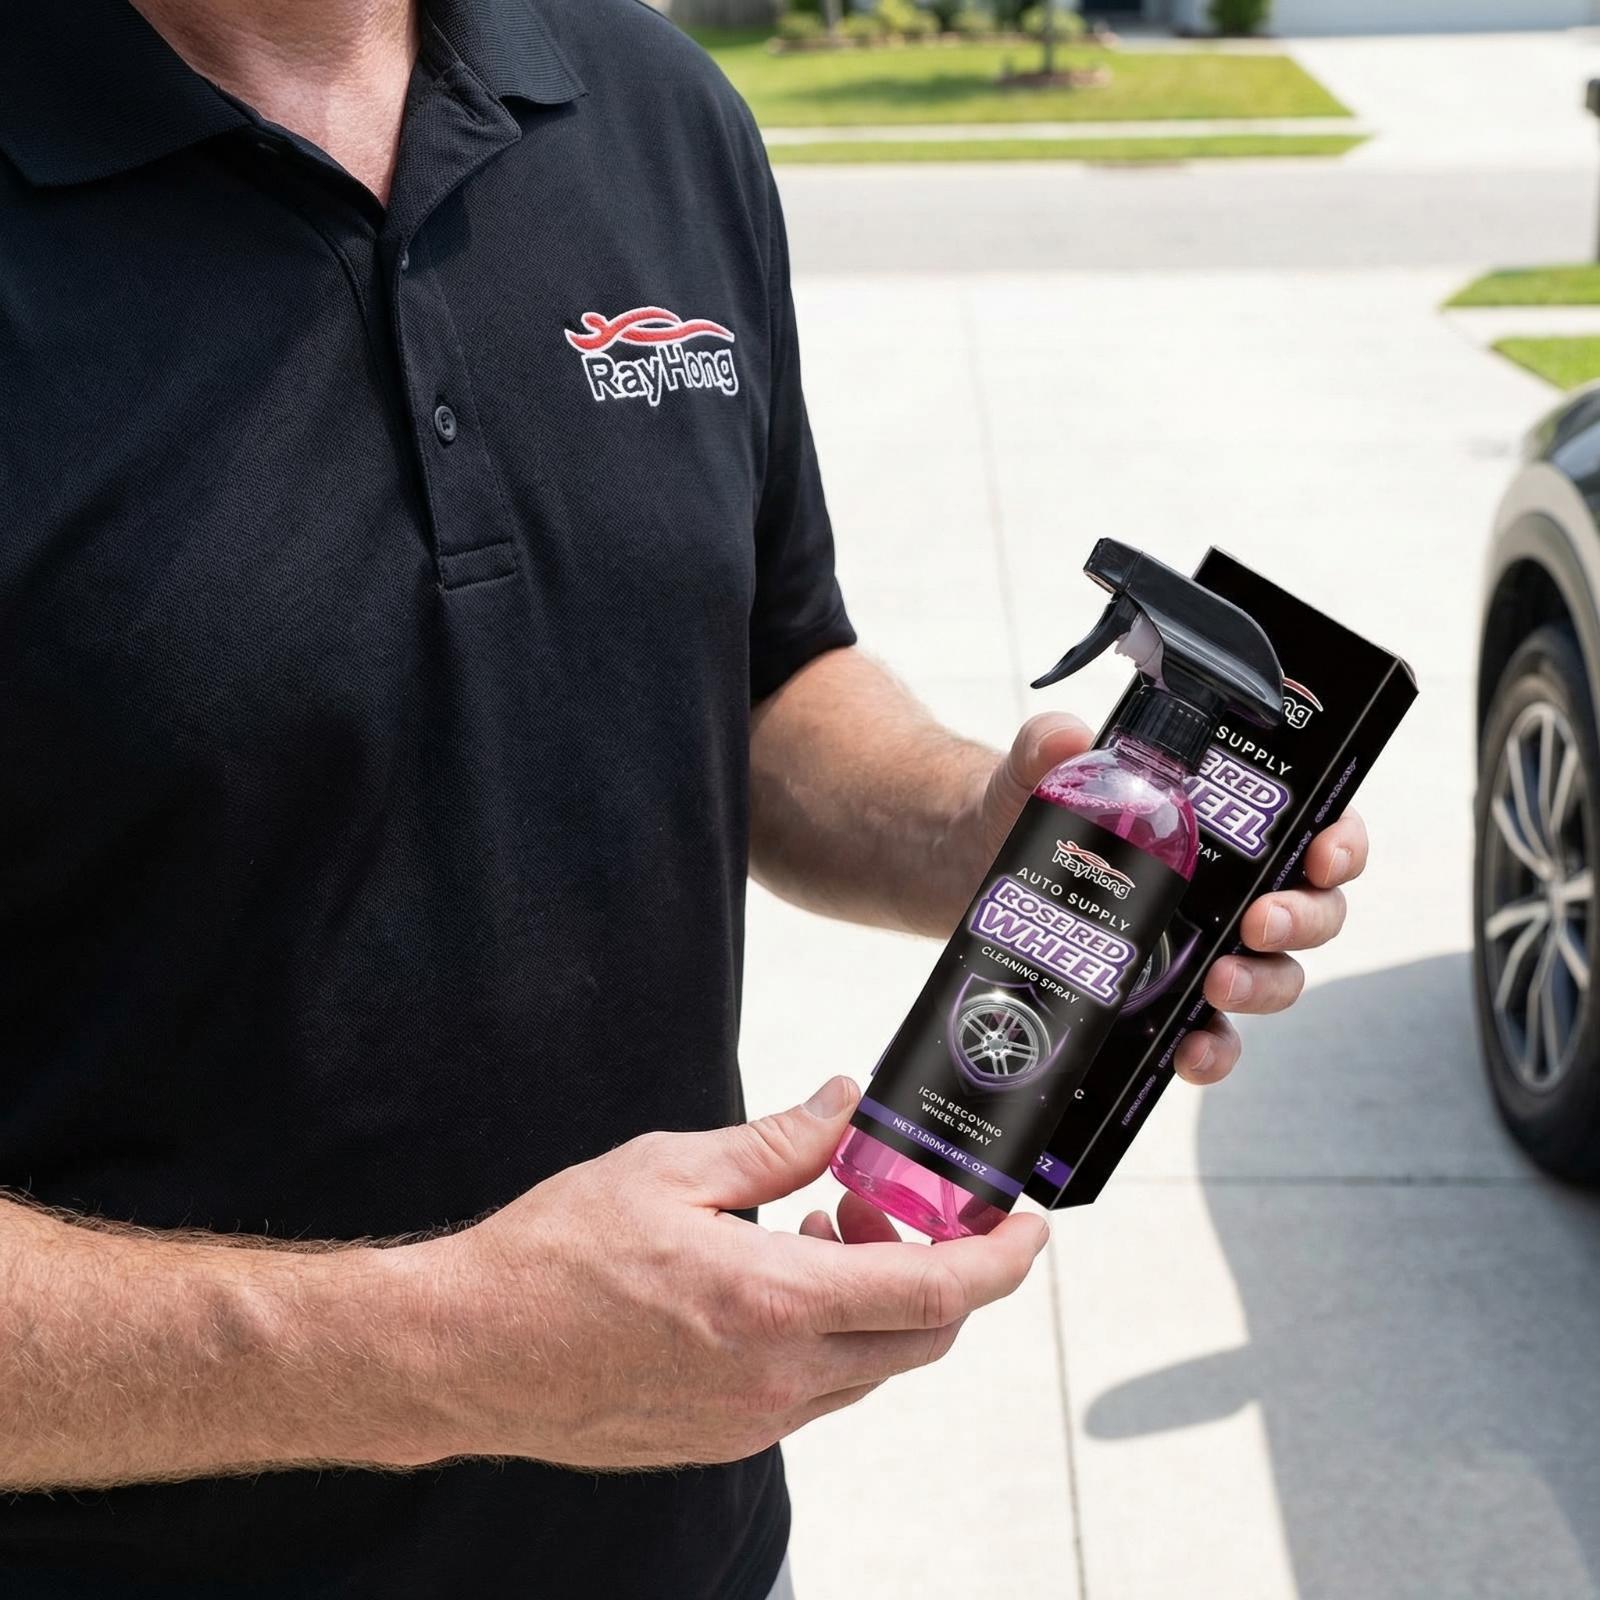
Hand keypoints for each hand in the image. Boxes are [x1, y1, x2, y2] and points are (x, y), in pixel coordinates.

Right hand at [400, 1077, 1047, 1469]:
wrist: (468, 1352)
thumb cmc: (554, 1257)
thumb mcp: (672, 1168)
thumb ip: (778, 1142)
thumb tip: (847, 1106)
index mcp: (772, 1305)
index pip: (936, 1293)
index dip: (1001, 1261)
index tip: (1028, 1229)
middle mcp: (776, 1380)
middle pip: (920, 1337)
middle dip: (937, 1268)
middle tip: (890, 1204)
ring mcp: (751, 1422)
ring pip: (871, 1366)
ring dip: (879, 1299)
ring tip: (819, 1228)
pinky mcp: (723, 1441)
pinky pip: (818, 1390)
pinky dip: (832, 1334)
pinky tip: (779, 1282)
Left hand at [969, 714, 1370, 1086]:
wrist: (968, 865)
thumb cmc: (1024, 810)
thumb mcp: (1033, 772)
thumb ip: (1046, 747)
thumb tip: (1065, 737)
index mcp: (1220, 825)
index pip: (1313, 827)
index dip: (1340, 842)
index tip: (1322, 852)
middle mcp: (1227, 888)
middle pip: (1310, 910)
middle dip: (1302, 919)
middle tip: (1258, 922)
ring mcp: (1200, 948)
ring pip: (1273, 976)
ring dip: (1262, 986)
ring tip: (1220, 984)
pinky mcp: (1162, 1000)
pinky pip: (1211, 1035)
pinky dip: (1212, 1051)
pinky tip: (1189, 1054)